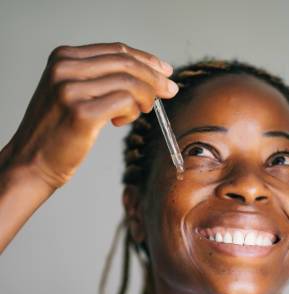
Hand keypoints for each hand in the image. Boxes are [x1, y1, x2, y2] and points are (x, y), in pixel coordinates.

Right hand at [0, 43, 177, 190]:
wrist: (33, 162)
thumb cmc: (57, 134)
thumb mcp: (72, 95)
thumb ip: (98, 81)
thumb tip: (143, 78)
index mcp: (63, 58)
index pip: (115, 51)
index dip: (145, 60)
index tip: (164, 71)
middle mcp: (65, 68)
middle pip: (125, 63)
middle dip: (154, 77)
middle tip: (170, 91)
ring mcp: (72, 90)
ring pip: (128, 82)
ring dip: (145, 97)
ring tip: (142, 112)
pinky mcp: (82, 113)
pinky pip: (124, 102)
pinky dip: (132, 111)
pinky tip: (122, 121)